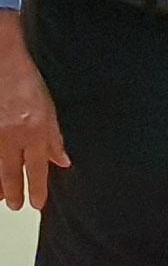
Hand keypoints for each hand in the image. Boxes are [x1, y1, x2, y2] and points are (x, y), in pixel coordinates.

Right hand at [0, 35, 66, 210]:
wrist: (2, 59)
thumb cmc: (27, 80)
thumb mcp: (49, 108)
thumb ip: (54, 137)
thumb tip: (62, 162)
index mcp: (33, 129)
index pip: (36, 168)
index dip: (37, 188)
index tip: (37, 204)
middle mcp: (10, 134)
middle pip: (10, 172)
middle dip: (13, 192)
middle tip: (16, 207)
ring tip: (1, 198)